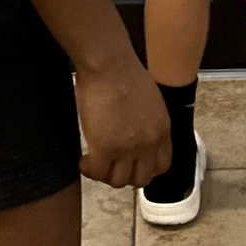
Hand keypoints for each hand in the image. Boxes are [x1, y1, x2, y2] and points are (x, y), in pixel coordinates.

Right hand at [76, 52, 170, 189]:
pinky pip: (97, 173)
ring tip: (95, 163)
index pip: (162, 166)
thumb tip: (136, 128)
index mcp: (162, 130)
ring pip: (118, 181)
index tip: (133, 164)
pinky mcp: (104, 148)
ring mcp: (127, 149)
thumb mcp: (150, 100)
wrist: (109, 65)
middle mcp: (148, 143)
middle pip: (141, 179)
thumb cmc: (124, 72)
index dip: (145, 169)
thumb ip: (148, 120)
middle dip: (125, 175)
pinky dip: (88, 170)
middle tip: (111, 165)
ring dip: (105, 175)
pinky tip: (83, 160)